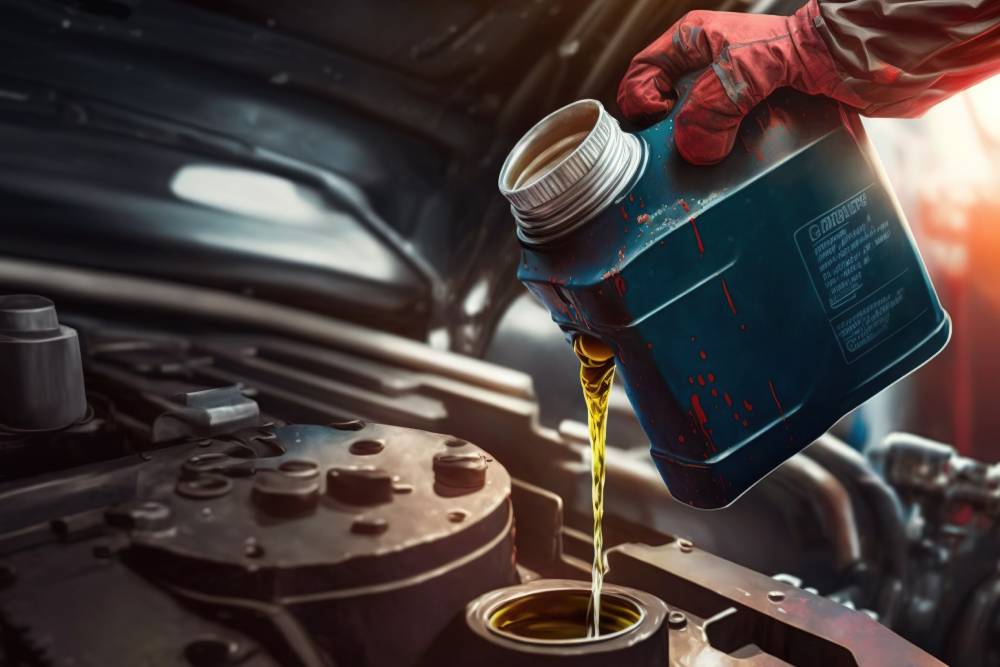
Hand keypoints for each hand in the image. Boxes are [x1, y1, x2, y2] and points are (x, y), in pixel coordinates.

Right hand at [617, 0, 863, 164]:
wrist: (866, 61)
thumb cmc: (811, 48)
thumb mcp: (748, 70)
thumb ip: (714, 104)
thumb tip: (693, 147)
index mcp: (694, 41)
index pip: (641, 74)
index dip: (640, 101)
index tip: (662, 121)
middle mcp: (708, 67)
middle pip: (663, 108)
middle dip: (666, 135)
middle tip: (679, 153)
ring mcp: (731, 94)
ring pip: (693, 130)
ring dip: (696, 152)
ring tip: (707, 166)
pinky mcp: (752, 117)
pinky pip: (722, 144)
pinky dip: (722, 160)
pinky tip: (732, 168)